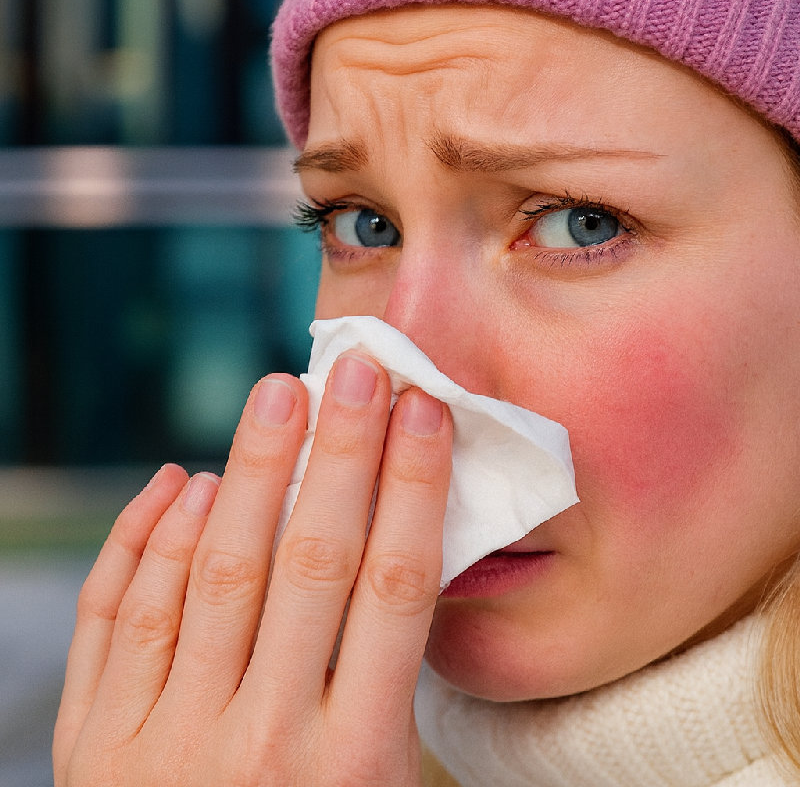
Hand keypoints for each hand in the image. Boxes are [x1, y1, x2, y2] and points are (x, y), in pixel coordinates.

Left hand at [53, 353, 451, 785]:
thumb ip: (390, 696)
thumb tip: (401, 566)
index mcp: (353, 762)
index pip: (395, 590)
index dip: (414, 489)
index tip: (425, 413)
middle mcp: (261, 743)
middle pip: (308, 562)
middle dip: (338, 454)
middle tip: (352, 370)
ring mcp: (167, 742)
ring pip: (213, 575)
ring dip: (249, 475)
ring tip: (274, 398)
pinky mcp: (95, 747)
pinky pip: (121, 620)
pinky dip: (148, 541)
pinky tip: (182, 481)